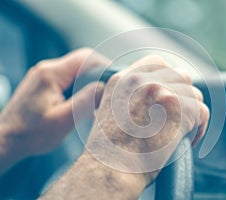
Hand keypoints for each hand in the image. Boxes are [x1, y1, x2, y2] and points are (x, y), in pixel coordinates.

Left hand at [0, 48, 107, 172]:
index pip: (85, 58)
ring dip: (89, 82)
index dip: (104, 65)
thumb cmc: (31, 134)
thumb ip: (85, 101)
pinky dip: (80, 87)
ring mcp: (44, 76)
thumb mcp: (62, 120)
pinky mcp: (44, 85)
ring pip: (76, 71)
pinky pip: (68, 79)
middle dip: (98, 75)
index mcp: (51, 74)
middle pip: (81, 62)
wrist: (7, 140)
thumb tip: (104, 86)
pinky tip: (83, 103)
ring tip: (97, 100)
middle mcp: (47, 70)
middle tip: (108, 92)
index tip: (114, 81)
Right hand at [85, 55, 209, 193]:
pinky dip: (200, 127)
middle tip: (177, 114)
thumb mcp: (108, 110)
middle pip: (180, 76)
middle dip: (182, 94)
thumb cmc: (109, 149)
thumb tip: (151, 97)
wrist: (111, 169)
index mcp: (125, 79)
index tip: (170, 94)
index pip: (157, 63)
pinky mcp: (181, 109)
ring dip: (191, 111)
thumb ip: (129, 94)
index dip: (168, 78)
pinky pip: (202, 111)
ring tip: (183, 129)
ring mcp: (163, 92)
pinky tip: (190, 139)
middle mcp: (144, 80)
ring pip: (193, 93)